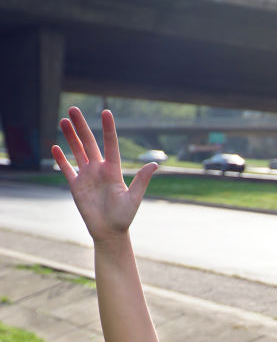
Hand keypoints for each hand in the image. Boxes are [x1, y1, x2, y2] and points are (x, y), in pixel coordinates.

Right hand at [51, 107, 156, 242]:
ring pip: (77, 151)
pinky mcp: (76, 186)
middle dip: (81, 126)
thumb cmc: (124, 217)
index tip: (106, 112)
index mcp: (113, 170)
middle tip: (73, 109)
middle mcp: (99, 169)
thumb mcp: (134, 198)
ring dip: (70, 137)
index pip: (110, 144)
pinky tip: (55, 147)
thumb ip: (142, 180)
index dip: (108, 128)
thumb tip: (155, 164)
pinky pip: (67, 169)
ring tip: (64, 120)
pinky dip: (61, 159)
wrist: (110, 232)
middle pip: (89, 143)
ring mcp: (87, 176)